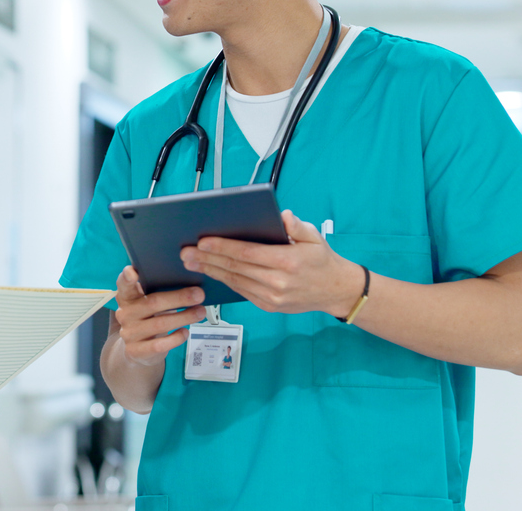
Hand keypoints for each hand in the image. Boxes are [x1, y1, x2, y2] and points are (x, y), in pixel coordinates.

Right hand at [112, 266, 206, 366]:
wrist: (138, 350)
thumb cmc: (149, 319)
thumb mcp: (149, 304)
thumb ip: (159, 293)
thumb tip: (191, 286)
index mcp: (127, 297)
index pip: (123, 284)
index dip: (127, 278)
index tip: (133, 272)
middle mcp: (125, 313)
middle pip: (152, 303)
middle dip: (179, 298)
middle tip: (199, 294)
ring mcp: (129, 333)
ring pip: (159, 324)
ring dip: (184, 317)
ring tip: (200, 312)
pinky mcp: (136, 350)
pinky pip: (159, 344)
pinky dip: (175, 338)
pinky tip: (185, 332)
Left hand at [180, 210, 362, 315]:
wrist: (336, 290)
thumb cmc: (322, 259)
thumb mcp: (314, 236)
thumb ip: (297, 225)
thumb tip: (281, 215)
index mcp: (288, 261)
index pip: (247, 253)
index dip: (222, 247)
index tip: (202, 241)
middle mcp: (278, 282)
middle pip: (235, 268)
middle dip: (207, 259)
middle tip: (186, 252)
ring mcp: (272, 297)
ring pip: (235, 281)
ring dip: (210, 271)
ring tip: (191, 262)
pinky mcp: (269, 306)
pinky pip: (241, 291)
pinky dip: (224, 281)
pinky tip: (211, 272)